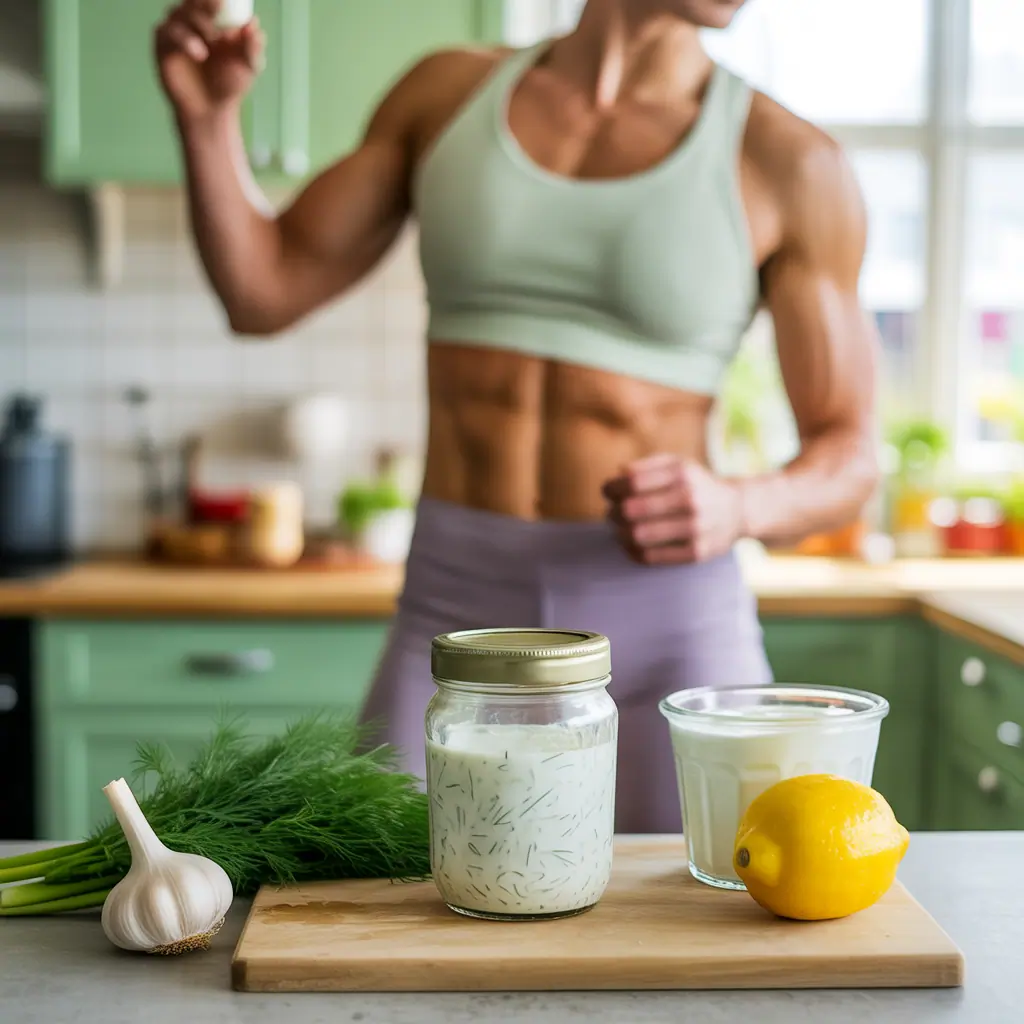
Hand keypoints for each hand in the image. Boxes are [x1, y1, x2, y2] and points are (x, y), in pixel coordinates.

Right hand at [155, 0, 264, 122]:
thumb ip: (253, 47)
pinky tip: (199, 53)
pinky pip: (167, 31)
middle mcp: (195, 20)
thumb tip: (254, 25)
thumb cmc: (231, 85)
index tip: (226, 1)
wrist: (211, 110)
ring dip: (197, 22)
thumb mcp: (249, 68)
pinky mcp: (163, 44)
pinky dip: (184, 39)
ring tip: (212, 42)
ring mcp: (177, 30)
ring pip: (180, 12)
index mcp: (217, 19)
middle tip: (218, 7)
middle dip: (206, 2)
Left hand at [602, 453, 744, 564]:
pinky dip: (633, 552)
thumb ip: (646, 466)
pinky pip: (651, 557)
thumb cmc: (696, 485)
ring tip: (620, 530)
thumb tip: (618, 474)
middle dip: (613, 512)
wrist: (737, 510)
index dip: (612, 488)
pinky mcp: (696, 552)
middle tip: (613, 513)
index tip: (607, 492)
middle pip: (631, 510)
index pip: (632, 483)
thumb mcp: (677, 464)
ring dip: (620, 534)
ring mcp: (695, 528)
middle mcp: (691, 500)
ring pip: (638, 536)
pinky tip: (631, 545)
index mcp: (682, 474)